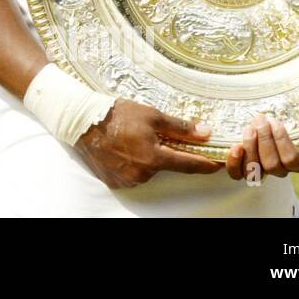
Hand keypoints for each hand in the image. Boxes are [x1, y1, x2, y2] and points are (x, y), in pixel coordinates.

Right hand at [75, 98, 223, 188]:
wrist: (83, 122)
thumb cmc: (117, 115)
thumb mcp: (152, 115)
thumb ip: (181, 128)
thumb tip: (206, 133)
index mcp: (154, 157)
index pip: (188, 165)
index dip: (205, 164)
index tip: (216, 164)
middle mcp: (142, 173)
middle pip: (165, 166)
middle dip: (164, 153)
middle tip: (152, 137)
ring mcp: (128, 180)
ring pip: (148, 171)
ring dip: (147, 159)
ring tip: (132, 141)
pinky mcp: (115, 182)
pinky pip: (132, 175)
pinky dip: (131, 165)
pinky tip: (122, 150)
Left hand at [224, 114, 298, 180]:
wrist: (280, 117)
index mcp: (298, 163)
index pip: (291, 160)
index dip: (282, 141)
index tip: (275, 120)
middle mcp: (280, 170)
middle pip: (272, 165)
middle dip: (265, 140)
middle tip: (261, 119)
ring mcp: (261, 169)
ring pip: (254, 170)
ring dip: (250, 148)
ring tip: (249, 128)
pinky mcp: (243, 166)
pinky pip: (237, 174)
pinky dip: (234, 162)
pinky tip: (236, 146)